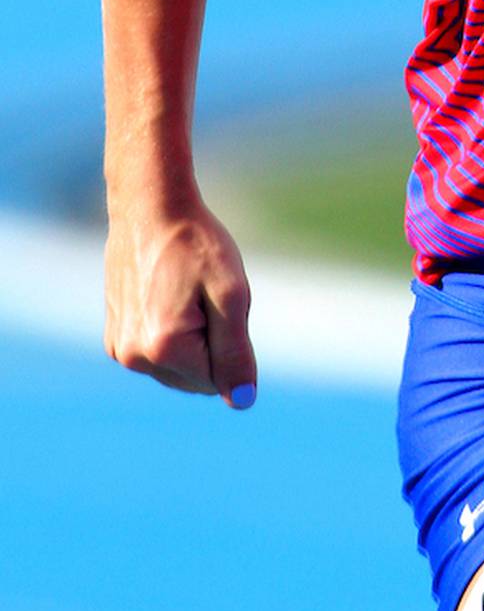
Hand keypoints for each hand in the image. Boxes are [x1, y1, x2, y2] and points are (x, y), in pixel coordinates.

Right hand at [104, 199, 256, 408]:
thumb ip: (236, 352)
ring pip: (177, 368)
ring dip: (192, 339)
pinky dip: (170, 334)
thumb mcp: (231, 294)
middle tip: (204, 295)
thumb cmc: (196, 245)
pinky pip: (156, 354)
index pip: (219, 380)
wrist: (150, 209)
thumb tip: (242, 401)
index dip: (231, 341)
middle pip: (197, 379)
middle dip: (211, 344)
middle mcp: (135, 358)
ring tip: (185, 293)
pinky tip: (166, 296)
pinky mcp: (114, 339)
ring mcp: (120, 350)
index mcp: (165, 349)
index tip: (218, 301)